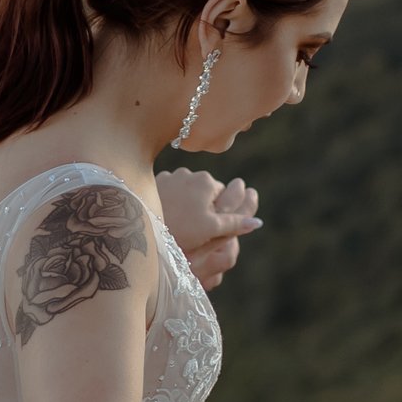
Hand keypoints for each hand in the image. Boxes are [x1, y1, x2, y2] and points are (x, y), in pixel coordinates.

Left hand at [158, 169, 260, 291]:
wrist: (143, 227)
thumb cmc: (181, 230)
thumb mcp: (211, 229)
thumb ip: (236, 223)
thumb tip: (258, 222)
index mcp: (207, 181)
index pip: (223, 196)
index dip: (217, 213)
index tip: (206, 226)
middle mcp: (190, 172)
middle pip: (204, 192)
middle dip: (202, 206)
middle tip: (192, 227)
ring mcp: (170, 175)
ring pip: (186, 191)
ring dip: (186, 203)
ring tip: (177, 222)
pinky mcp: (154, 181)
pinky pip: (169, 190)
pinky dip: (170, 200)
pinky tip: (165, 214)